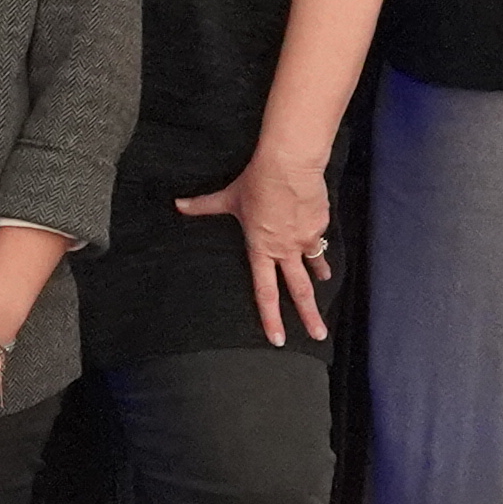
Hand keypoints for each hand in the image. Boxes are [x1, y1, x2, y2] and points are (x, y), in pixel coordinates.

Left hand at [173, 145, 334, 344]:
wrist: (290, 164)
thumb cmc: (257, 182)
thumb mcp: (228, 197)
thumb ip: (203, 206)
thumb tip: (177, 204)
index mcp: (261, 249)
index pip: (265, 292)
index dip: (271, 317)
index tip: (277, 339)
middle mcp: (285, 250)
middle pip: (300, 291)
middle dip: (309, 316)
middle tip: (318, 336)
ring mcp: (306, 239)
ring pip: (315, 264)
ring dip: (320, 277)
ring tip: (325, 285)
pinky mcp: (320, 224)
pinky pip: (318, 236)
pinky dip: (317, 236)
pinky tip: (314, 229)